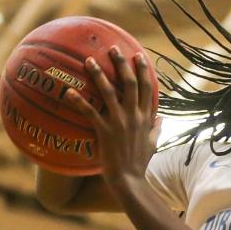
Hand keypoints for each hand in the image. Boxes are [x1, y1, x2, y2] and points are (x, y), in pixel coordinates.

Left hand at [65, 47, 161, 190]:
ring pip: (110, 93)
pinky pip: (90, 112)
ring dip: (99, 75)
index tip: (138, 56)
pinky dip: (79, 101)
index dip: (143, 71)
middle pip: (130, 84)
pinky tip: (69, 92)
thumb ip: (157, 129)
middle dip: (121, 64)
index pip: (148, 89)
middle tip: (113, 49)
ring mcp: (120, 123)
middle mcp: (134, 117)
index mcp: (146, 118)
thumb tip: (161, 119)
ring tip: (89, 61)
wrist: (130, 180)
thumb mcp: (153, 144)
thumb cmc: (140, 163)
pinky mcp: (105, 132)